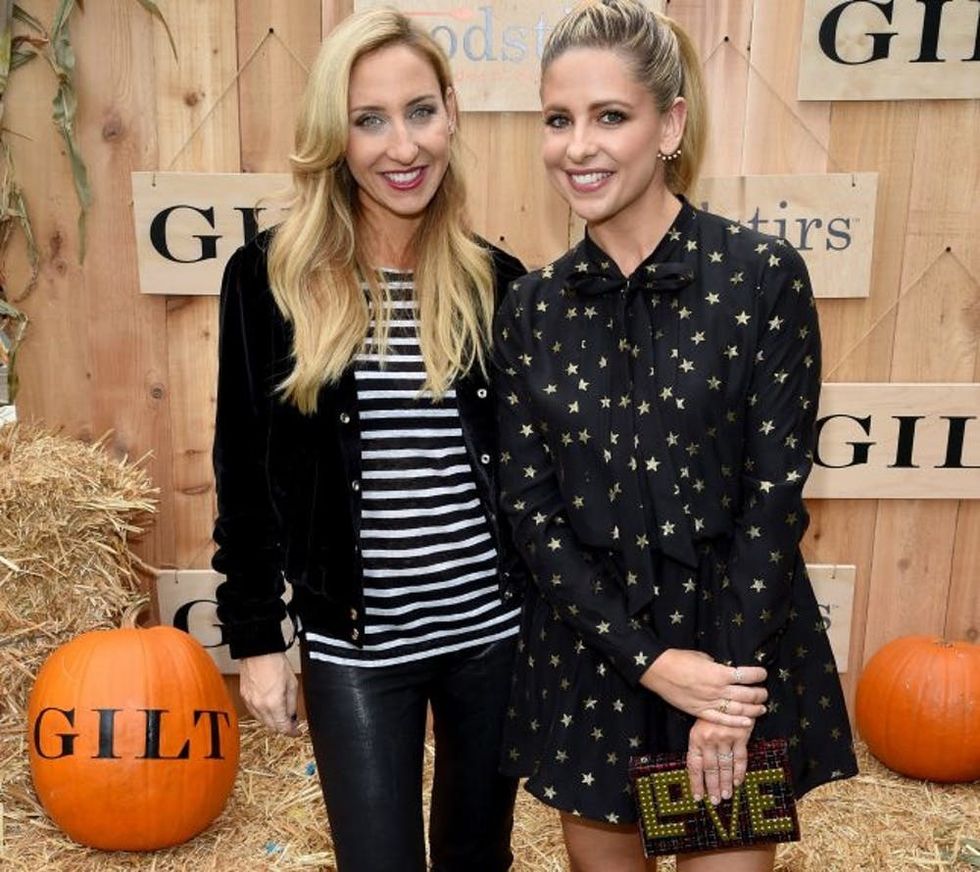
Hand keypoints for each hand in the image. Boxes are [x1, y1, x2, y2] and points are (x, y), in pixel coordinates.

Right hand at [239, 652, 299, 736]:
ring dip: (272, 721)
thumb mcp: (292, 684)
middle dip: (282, 727)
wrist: (258, 651)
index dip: (291, 732)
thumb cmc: (276, 663)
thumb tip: (292, 717)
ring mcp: (250, 702)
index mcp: (273, 704)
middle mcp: (259, 706)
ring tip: (281, 714)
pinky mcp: (244, 697)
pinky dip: (262, 714)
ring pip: (262, 721)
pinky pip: (254, 712)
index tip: (296, 732)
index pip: (282, 727)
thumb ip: (292, 704)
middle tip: (291, 723)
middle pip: (271, 727)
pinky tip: (269, 707)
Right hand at [639, 649, 766, 725]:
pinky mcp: (700, 712)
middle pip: (746, 695)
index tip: (763, 674)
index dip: (758, 675)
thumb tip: (725, 669)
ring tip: (762, 708)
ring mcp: (709, 703)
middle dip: (759, 694)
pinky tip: (748, 722)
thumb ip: (716, 665)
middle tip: (764, 693)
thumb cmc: (679, 659)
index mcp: (719, 672)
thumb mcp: (702, 656)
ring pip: (738, 710)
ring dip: (753, 709)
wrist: (658, 670)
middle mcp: (717, 689)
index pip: (746, 676)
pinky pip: (721, 719)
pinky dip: (736, 722)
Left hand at [686, 718, 753, 805]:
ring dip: (725, 783)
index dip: (696, 782)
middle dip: (712, 787)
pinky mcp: (740, 735)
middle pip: (710, 769)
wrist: (728, 693)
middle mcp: (709, 739)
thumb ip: (700, 744)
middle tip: (714, 801)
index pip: (694, 765)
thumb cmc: (712, 712)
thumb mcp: (700, 725)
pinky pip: (740, 758)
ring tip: (725, 796)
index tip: (697, 797)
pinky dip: (739, 771)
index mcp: (696, 737)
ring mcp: (725, 737)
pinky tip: (738, 782)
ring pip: (725, 766)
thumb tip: (699, 770)